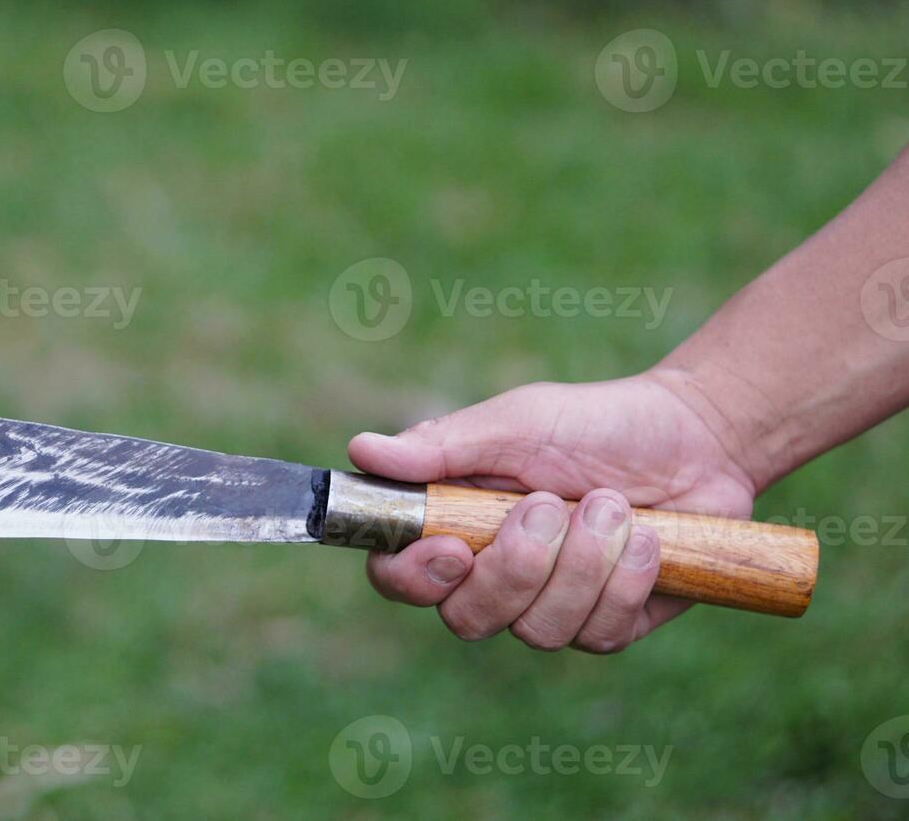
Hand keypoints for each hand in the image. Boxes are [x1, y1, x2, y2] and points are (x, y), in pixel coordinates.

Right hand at [348, 371, 760, 652]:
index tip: (453, 547)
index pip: (399, 577)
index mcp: (453, 526)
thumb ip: (441, 446)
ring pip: (539, 631)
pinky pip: (600, 634)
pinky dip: (628, 578)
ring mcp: (552, 608)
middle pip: (467, 619)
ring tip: (611, 502)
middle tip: (550, 504)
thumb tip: (361, 450)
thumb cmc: (592, 423)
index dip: (414, 577)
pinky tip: (649, 537)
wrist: (694, 438)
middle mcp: (494, 577)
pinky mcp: (609, 626)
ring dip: (583, 562)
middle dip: (515, 567)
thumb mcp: (516, 422)